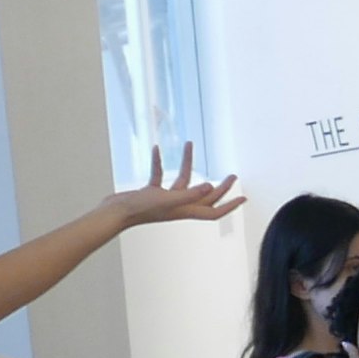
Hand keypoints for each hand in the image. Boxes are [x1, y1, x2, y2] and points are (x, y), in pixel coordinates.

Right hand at [115, 145, 243, 227]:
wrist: (114, 213)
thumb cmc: (141, 209)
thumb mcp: (168, 199)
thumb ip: (190, 194)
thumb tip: (211, 187)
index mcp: (186, 211)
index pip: (214, 211)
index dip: (230, 205)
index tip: (244, 197)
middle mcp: (178, 206)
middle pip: (205, 197)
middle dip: (219, 186)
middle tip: (232, 175)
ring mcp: (164, 200)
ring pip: (182, 181)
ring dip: (186, 163)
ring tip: (189, 144)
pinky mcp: (150, 194)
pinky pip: (159, 176)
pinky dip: (159, 163)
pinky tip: (157, 149)